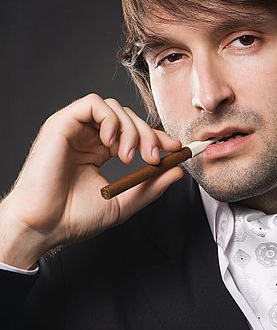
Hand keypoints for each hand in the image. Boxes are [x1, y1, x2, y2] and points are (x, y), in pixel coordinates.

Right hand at [0, 94, 182, 268]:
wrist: (44, 225)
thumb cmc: (74, 218)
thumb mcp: (123, 202)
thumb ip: (151, 186)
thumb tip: (178, 170)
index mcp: (99, 152)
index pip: (133, 134)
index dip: (156, 137)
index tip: (175, 149)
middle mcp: (89, 138)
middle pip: (128, 118)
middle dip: (148, 134)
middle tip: (153, 157)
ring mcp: (75, 129)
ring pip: (114, 108)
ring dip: (130, 129)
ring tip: (127, 157)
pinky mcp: (62, 123)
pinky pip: (92, 104)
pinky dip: (109, 119)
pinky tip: (110, 143)